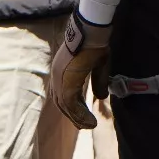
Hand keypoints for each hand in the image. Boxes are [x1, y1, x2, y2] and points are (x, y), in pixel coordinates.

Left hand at [50, 14, 110, 130]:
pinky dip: (79, 114)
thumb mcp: (99, 66)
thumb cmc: (95, 44)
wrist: (90, 32)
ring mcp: (59, 79)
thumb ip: (98, 82)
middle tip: (85, 125)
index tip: (82, 116)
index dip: (72, 106)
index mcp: (62, 71)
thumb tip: (101, 97)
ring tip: (89, 126)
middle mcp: (57, 76)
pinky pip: (70, 104)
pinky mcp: (65, 83)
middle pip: (62, 103)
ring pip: (65, 105)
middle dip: (73, 116)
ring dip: (77, 118)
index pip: (63, 94)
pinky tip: (89, 121)